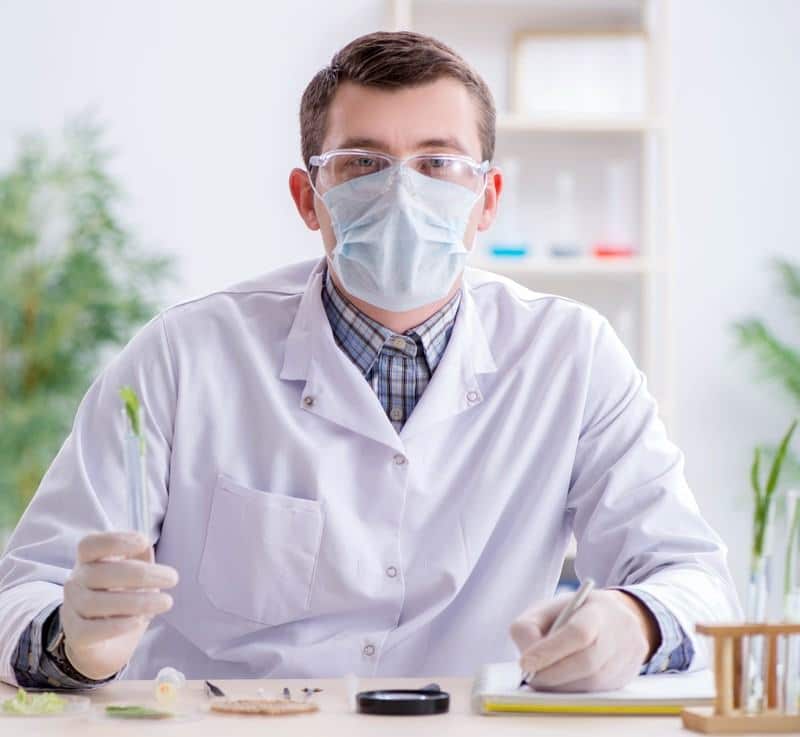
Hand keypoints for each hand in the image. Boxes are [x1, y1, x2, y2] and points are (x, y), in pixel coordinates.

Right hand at [61, 531, 178, 679]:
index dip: (114, 541)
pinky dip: (115, 626)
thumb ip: (140, 558)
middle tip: (173, 578)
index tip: (144, 542)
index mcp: (89, 561)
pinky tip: (139, 621)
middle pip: (99, 573)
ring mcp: (71, 609)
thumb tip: (145, 546)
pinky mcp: (75, 636)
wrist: (107, 643)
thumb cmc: (123, 598)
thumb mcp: (136, 575)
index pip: (89, 545)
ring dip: (136, 601)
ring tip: (165, 602)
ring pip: (95, 603)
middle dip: (140, 574)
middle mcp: (76, 582)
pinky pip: (88, 630)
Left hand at [509, 589, 658, 691]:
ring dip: (561, 686)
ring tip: (542, 680)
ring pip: (591, 683)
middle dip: (552, 674)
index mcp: (599, 610)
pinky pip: (596, 693)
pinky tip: (560, 684)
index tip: (524, 663)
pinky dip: (573, 692)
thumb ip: (531, 627)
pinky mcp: (624, 680)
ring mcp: (626, 659)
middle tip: (530, 678)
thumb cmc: (575, 613)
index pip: (577, 633)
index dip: (550, 650)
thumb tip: (526, 660)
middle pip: (586, 662)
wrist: (619, 620)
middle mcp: (619, 635)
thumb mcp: (549, 607)